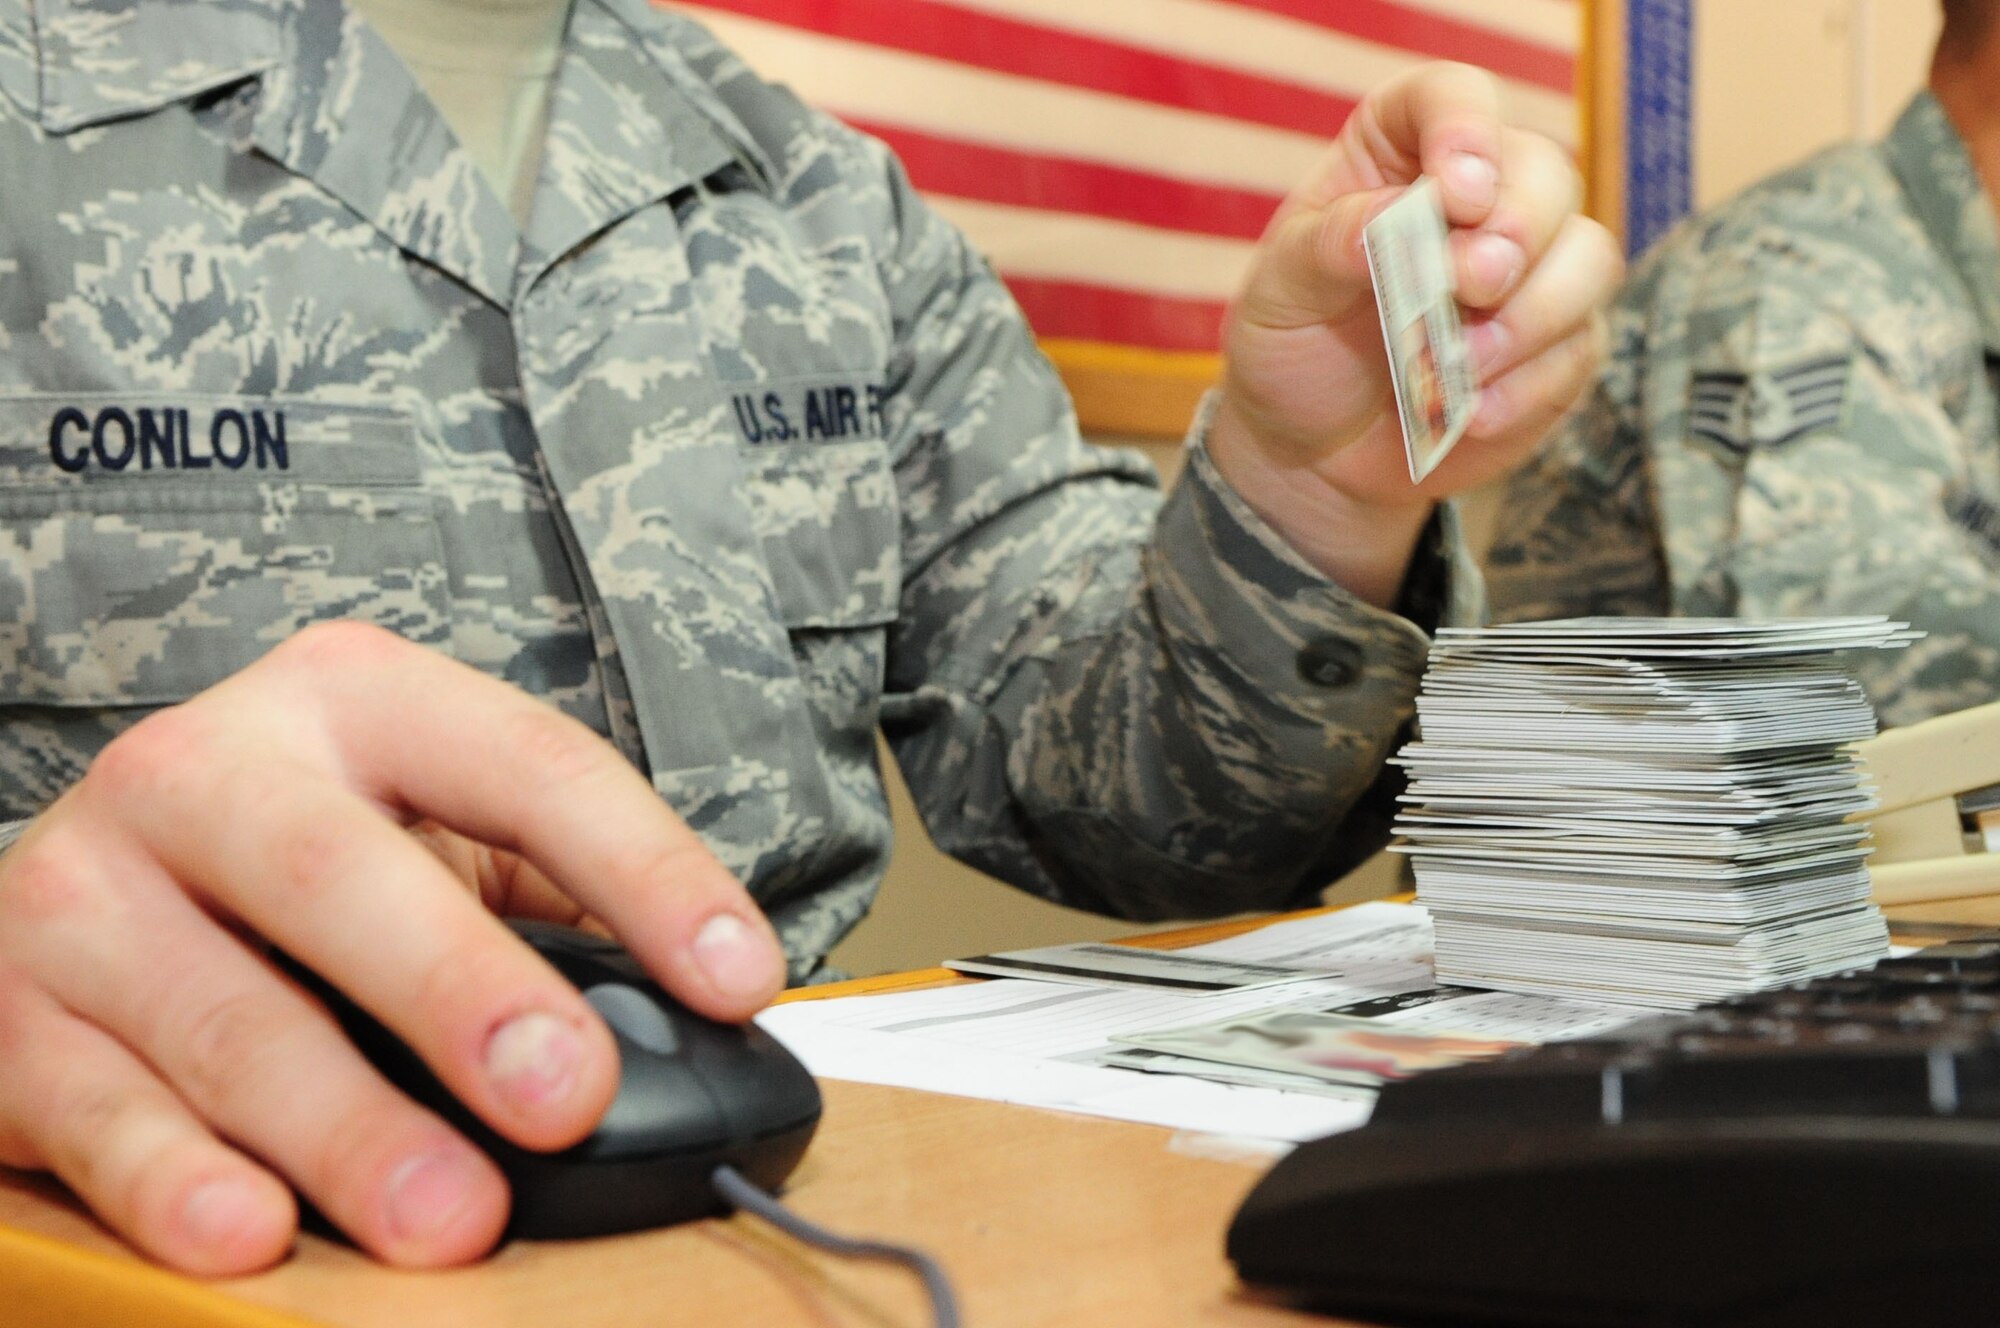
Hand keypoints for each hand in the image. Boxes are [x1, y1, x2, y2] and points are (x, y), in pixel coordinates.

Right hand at [0, 623, 784, 1273]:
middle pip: (345, 877)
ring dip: (350, 1129)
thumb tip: (697, 1019)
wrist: (78, 885)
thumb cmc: (293, 868)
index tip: (739, 977)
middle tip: (571, 1093)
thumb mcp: (422, 830)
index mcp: (351, 701)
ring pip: (229, 1018)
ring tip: (452, 1215)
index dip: (645, 871)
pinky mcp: (6, 1013)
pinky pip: (97, 1113)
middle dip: (466, 992)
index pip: (527, 766)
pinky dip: (176, 1180)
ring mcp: (90, 889)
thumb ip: (535, 900)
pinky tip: (249, 1232)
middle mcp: (208, 769)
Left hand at [1207, 62, 1622, 605]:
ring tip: (1462, 363)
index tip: (1455, 192)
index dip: (1465, 130)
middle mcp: (1483, 196)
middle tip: (1472, 284)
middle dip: (1516, 229)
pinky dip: (1527, 383)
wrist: (1310, 447)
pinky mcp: (1558, 344)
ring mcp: (1531, 270)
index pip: (1453, 96)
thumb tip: (1390, 221)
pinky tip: (1473, 412)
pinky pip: (1580, 346)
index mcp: (1403, 153)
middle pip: (1544, 172)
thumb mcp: (1281, 292)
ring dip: (1532, 312)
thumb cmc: (1293, 345)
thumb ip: (1331, 246)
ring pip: (1587, 255)